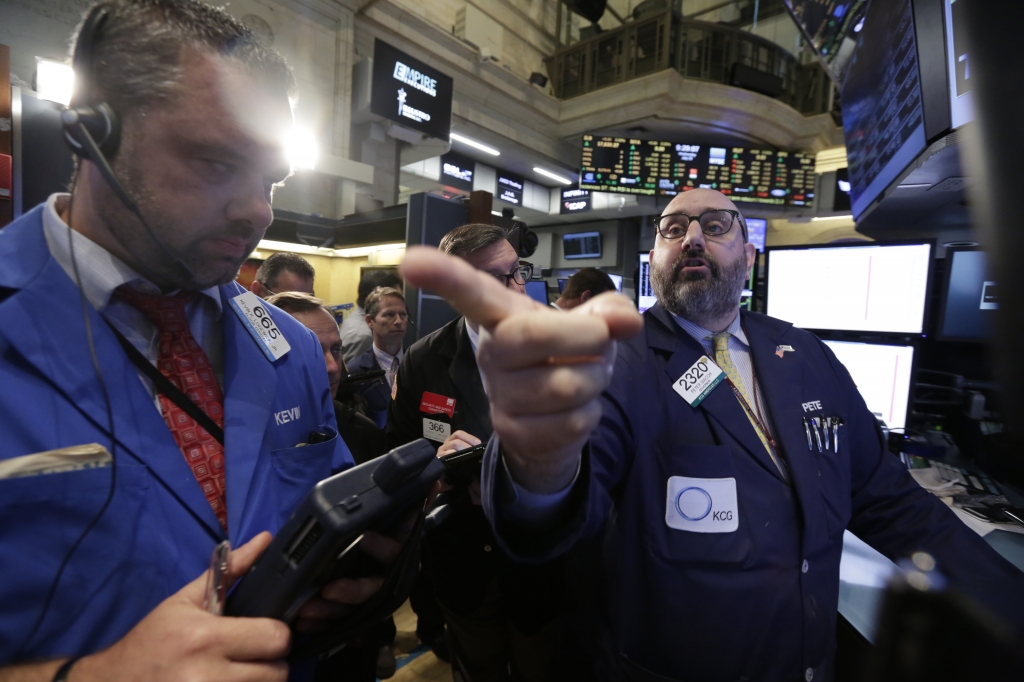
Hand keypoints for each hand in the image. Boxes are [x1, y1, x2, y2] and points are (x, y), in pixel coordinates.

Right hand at [75, 532, 289, 681]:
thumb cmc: (152, 641)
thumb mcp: (186, 601)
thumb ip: (230, 570)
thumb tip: (265, 539)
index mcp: (205, 637)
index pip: (275, 638)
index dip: (276, 635)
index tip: (264, 634)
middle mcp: (206, 675)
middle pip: (277, 672)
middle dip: (271, 663)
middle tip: (253, 658)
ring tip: (238, 674)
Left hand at [293, 511, 416, 632]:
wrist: (376, 561)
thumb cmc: (384, 536)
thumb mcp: (395, 519)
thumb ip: (414, 501)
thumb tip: (435, 476)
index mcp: (399, 555)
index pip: (395, 552)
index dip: (380, 546)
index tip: (363, 538)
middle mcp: (388, 580)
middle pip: (373, 589)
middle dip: (351, 591)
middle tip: (328, 590)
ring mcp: (372, 600)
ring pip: (353, 610)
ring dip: (329, 611)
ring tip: (307, 610)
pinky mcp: (356, 615)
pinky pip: (338, 624)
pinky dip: (321, 625)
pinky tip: (305, 623)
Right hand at [400, 247, 641, 493]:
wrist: (553, 423)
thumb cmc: (566, 357)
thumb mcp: (590, 324)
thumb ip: (610, 310)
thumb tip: (626, 321)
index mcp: (502, 316)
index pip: (469, 291)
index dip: (443, 275)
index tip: (412, 261)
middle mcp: (491, 352)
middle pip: (531, 334)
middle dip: (584, 337)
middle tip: (600, 339)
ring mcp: (498, 394)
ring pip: (565, 385)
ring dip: (594, 381)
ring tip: (582, 377)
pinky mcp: (512, 433)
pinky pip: (571, 422)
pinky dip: (589, 415)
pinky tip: (573, 411)